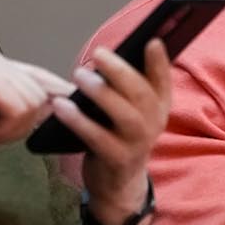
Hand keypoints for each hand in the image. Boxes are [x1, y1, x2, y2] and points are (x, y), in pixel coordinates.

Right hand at [0, 48, 74, 161]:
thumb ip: (17, 104)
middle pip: (40, 93)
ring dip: (12, 128)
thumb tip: (56, 104)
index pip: (38, 75)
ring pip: (33, 104)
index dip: (58, 92)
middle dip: (22, 122)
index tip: (73, 103)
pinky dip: (5, 129)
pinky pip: (20, 110)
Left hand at [60, 39, 172, 224]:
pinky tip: (61, 105)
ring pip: (124, 114)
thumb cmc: (119, 136)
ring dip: (101, 92)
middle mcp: (153, 124)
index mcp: (158, 107)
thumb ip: (126, 88)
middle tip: (99, 53)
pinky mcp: (117, 159)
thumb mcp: (131, 112)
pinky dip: (78, 120)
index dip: (160, 62)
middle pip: (142, 94)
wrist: (117, 183)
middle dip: (121, 71)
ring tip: (79, 75)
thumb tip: (105, 57)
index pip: (163, 81)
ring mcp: (137, 143)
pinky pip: (97, 137)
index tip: (152, 41)